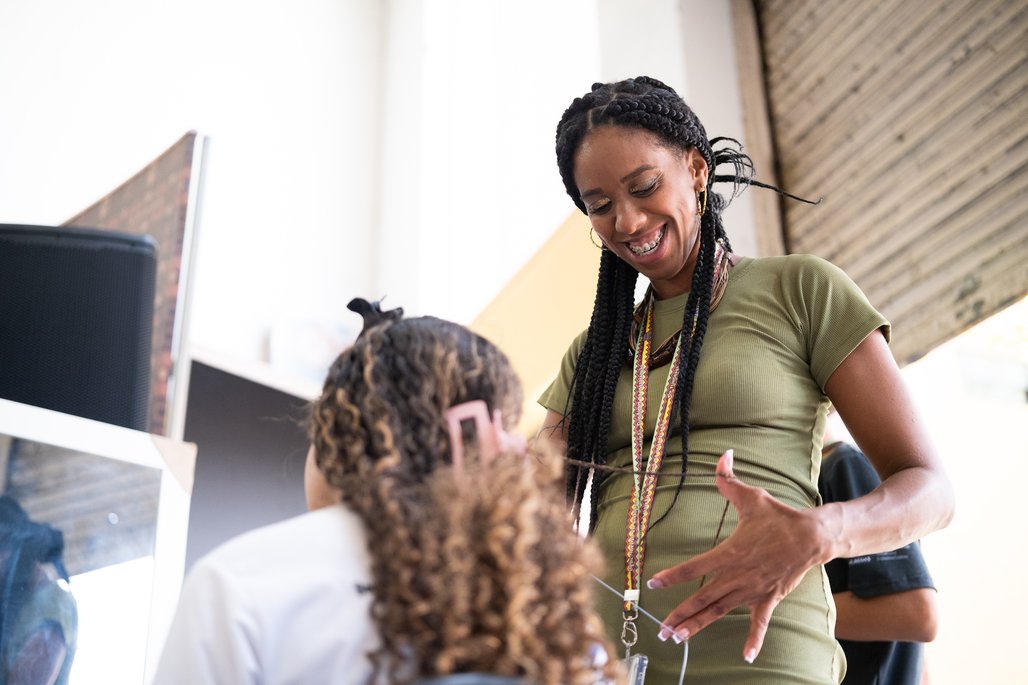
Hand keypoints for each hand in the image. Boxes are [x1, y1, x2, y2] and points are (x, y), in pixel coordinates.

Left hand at [646, 450, 824, 662]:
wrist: (812, 536)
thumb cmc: (778, 517)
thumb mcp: (751, 496)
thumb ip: (729, 480)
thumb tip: (722, 455)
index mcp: (729, 553)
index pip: (694, 567)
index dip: (673, 576)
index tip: (653, 583)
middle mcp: (737, 575)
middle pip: (703, 598)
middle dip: (680, 614)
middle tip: (662, 629)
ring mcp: (752, 590)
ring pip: (721, 611)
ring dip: (699, 625)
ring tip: (679, 638)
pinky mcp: (768, 597)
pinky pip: (760, 622)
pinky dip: (754, 639)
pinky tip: (747, 656)